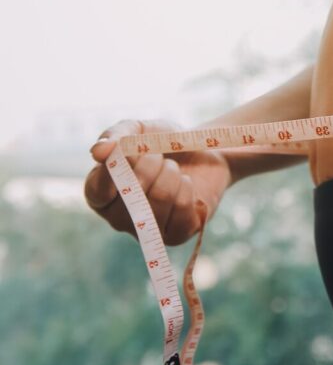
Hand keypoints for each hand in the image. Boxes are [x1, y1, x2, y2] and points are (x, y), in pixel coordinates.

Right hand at [83, 118, 232, 245]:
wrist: (204, 151)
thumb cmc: (164, 142)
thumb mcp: (140, 130)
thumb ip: (117, 135)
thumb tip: (98, 151)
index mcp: (101, 193)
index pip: (97, 192)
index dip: (115, 171)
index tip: (131, 152)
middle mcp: (118, 217)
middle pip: (131, 196)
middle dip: (150, 165)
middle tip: (159, 156)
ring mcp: (146, 230)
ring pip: (159, 201)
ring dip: (171, 174)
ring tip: (173, 169)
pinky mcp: (175, 234)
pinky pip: (182, 210)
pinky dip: (187, 188)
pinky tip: (186, 184)